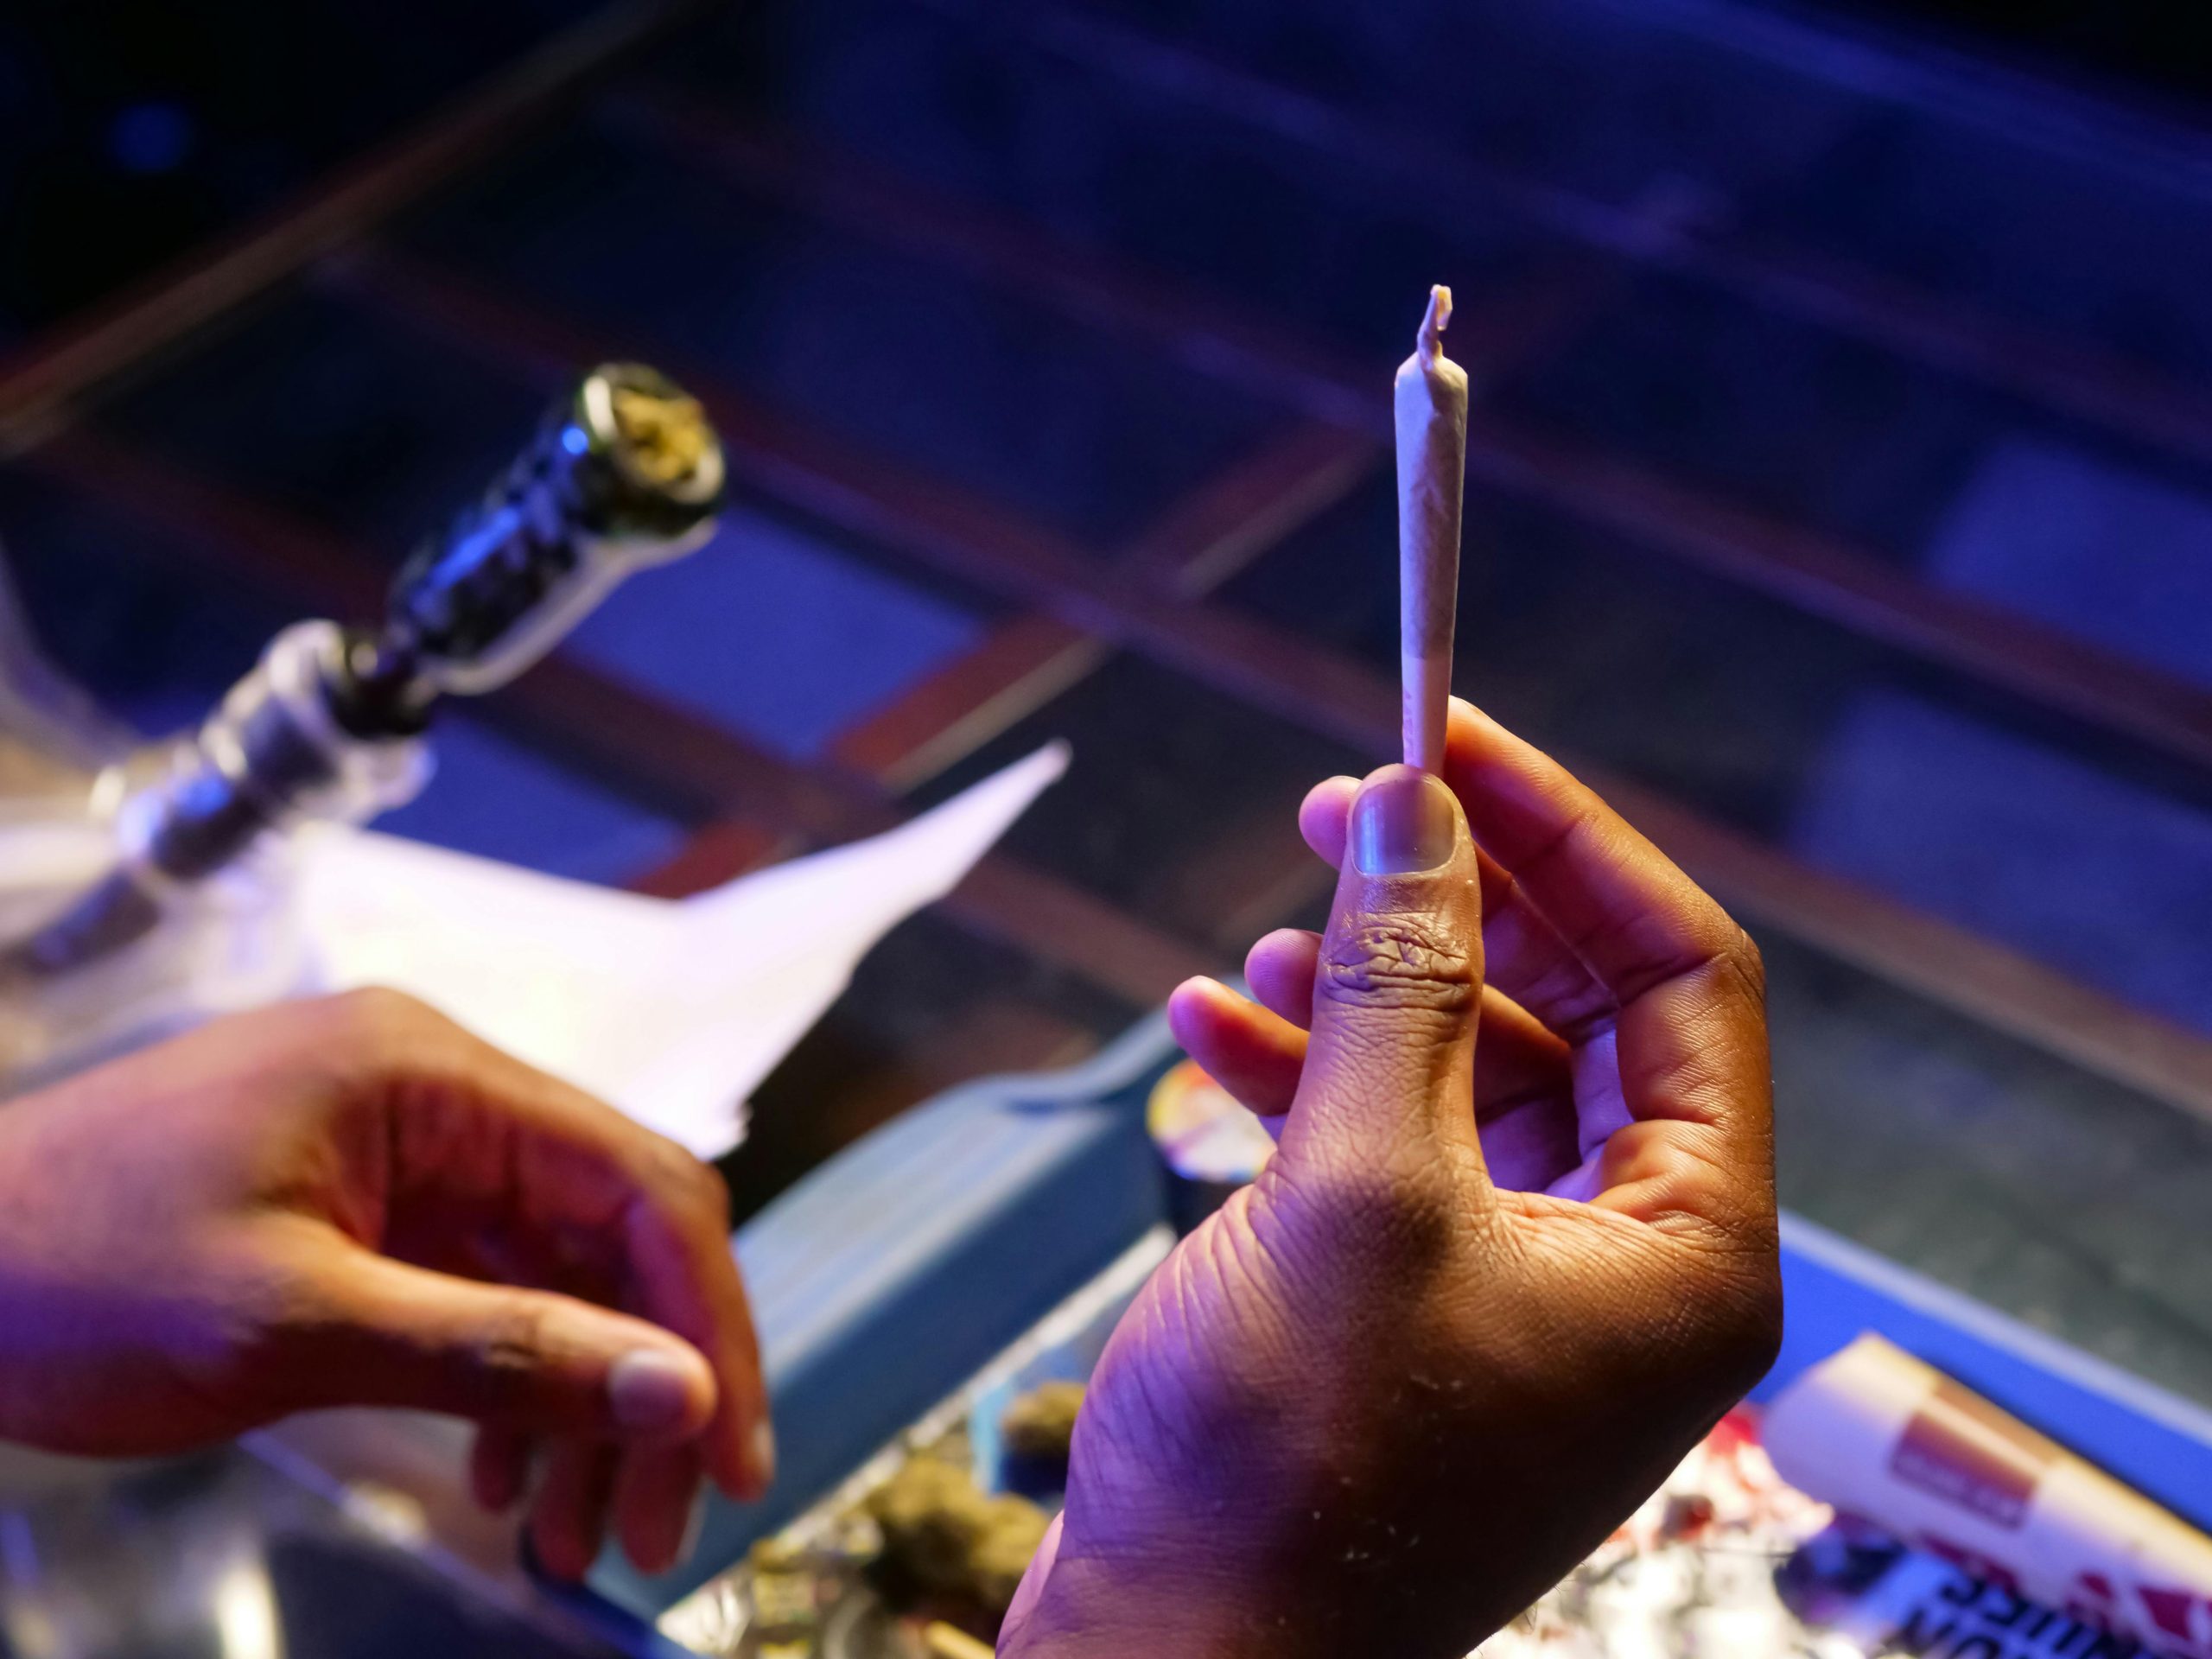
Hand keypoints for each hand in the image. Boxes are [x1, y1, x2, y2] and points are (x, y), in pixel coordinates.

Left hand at [0, 988, 771, 1579]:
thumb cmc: (68, 1275)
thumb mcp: (292, 1325)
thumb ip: (502, 1353)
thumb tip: (683, 1393)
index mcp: (432, 1076)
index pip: (639, 1184)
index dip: (709, 1322)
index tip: (729, 1456)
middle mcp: (437, 1096)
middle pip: (610, 1233)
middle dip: (648, 1383)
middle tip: (656, 1528)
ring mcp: (400, 1151)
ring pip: (556, 1275)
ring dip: (582, 1404)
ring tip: (575, 1536)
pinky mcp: (364, 1209)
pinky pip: (484, 1292)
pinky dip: (512, 1389)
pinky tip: (505, 1480)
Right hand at [1001, 701, 1780, 1658]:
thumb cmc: (1288, 1472)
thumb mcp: (1354, 1187)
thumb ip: (1395, 983)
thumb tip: (1418, 810)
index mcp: (1688, 1249)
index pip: (1678, 977)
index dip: (1566, 838)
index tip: (1450, 738)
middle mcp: (1629, 1267)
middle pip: (1570, 1012)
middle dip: (1453, 901)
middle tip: (1344, 810)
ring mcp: (1522, 1290)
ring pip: (1464, 1070)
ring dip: (1362, 990)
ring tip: (1260, 942)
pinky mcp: (1418, 1308)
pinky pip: (1388, 1146)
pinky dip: (1307, 1078)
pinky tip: (1211, 1036)